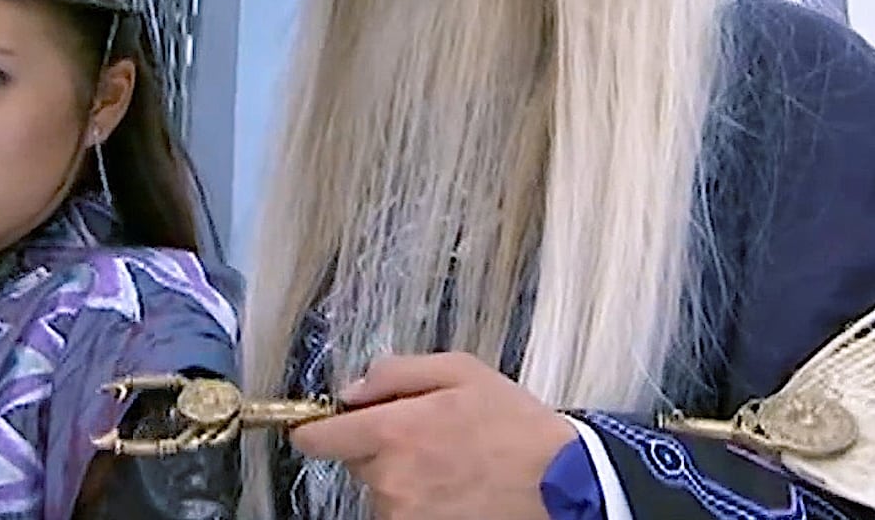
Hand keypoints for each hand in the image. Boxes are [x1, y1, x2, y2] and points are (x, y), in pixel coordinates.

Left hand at [289, 352, 578, 519]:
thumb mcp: (459, 370)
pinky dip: (418, 499)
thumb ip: (395, 372)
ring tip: (449, 461)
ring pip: (380, 488)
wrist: (559, 481)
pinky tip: (453, 485)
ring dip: (400, 475)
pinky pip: (402, 511)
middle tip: (425, 432)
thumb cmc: (513, 422)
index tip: (319, 426)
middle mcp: (389, 479)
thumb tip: (350, 390)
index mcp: (392, 432)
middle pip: (356, 460)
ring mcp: (404, 515)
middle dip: (378, 445)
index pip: (319, 439)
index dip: (315, 429)